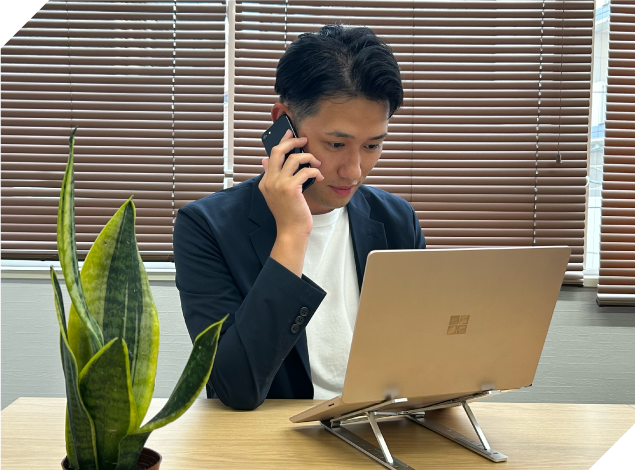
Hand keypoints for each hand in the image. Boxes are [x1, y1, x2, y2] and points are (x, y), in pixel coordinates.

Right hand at [258, 130, 323, 275]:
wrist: (291, 232)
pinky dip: (314, 171)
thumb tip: (265, 160)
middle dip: (292, 141)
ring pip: (293, 158)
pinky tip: (319, 177)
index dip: (282, 142)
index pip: (272, 155)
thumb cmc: (289, 214)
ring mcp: (278, 184)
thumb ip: (273, 177)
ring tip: (317, 163)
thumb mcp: (278, 194)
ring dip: (308, 157)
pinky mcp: (290, 188)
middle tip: (304, 139)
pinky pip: (305, 171)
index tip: (290, 133)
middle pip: (278, 150)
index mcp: (265, 181)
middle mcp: (269, 181)